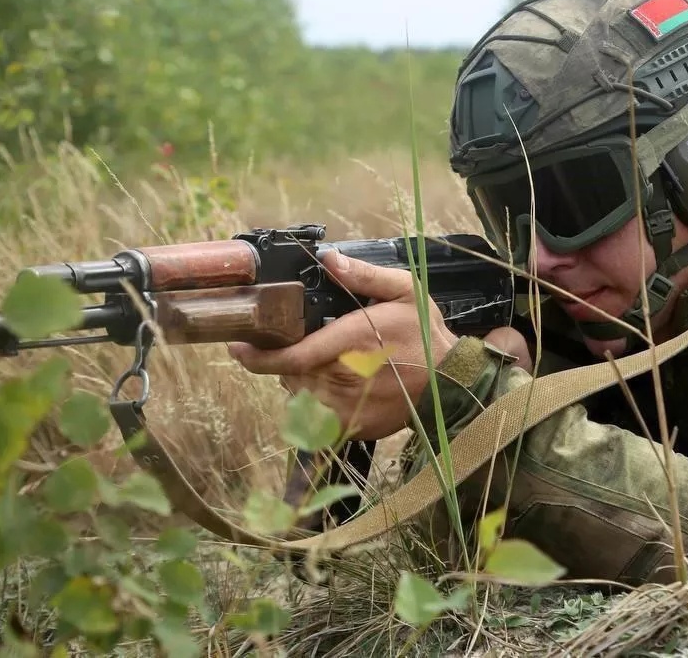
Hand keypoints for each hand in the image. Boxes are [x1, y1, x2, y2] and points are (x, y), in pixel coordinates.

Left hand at [228, 250, 458, 440]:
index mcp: (353, 342)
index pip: (292, 356)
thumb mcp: (406, 291)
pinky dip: (317, 403)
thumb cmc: (425, 334)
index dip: (258, 356)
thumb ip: (364, 275)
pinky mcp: (353, 429)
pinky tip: (338, 386)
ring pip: (300, 396)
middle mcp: (345, 379)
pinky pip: (316, 418)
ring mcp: (348, 410)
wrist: (450, 382)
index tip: (237, 347)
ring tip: (329, 365)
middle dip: (289, 359)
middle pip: (290, 374)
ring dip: (302, 381)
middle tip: (312, 345)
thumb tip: (329, 259)